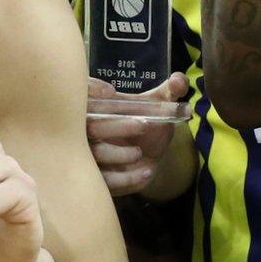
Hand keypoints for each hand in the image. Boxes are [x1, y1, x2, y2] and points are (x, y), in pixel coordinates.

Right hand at [86, 74, 188, 196]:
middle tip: (143, 125)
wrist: (148, 154)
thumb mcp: (159, 104)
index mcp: (96, 104)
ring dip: (119, 155)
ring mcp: (89, 154)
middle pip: (86, 127)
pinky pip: (105, 181)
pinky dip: (127, 178)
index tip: (111, 91)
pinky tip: (146, 171)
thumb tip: (179, 80)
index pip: (80, 92)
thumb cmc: (146, 122)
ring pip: (93, 156)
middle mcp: (86, 129)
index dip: (90, 89)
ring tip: (140, 152)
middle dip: (114, 127)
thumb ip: (171, 91)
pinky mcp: (98, 177)